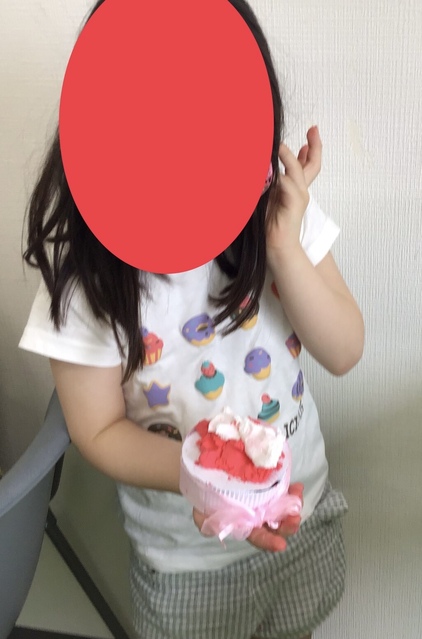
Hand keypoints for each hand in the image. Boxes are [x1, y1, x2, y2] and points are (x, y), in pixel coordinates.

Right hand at [192, 482, 303, 552]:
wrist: (209, 475)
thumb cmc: (207, 498)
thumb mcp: (202, 511)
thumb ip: (205, 523)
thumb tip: (211, 530)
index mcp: (245, 526)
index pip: (259, 537)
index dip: (269, 542)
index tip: (281, 546)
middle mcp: (259, 517)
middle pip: (277, 526)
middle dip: (288, 525)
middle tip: (295, 518)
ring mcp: (266, 502)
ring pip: (284, 509)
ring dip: (294, 506)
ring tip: (298, 495)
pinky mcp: (271, 487)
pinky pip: (285, 492)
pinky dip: (292, 491)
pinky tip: (297, 486)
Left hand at [266, 126, 321, 254]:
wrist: (276, 245)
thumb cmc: (268, 223)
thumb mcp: (267, 195)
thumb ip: (267, 181)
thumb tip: (259, 165)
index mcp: (295, 188)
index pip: (306, 164)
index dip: (310, 149)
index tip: (311, 133)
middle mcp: (300, 190)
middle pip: (312, 164)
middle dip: (315, 146)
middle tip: (314, 128)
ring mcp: (299, 196)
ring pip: (296, 171)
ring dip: (287, 157)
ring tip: (279, 144)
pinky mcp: (294, 203)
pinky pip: (287, 184)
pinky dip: (280, 175)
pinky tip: (272, 168)